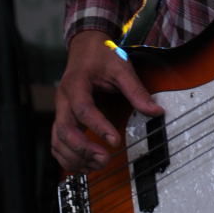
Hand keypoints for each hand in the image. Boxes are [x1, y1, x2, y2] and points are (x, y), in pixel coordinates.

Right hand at [51, 30, 162, 172]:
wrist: (85, 47)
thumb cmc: (101, 56)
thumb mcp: (122, 68)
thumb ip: (136, 91)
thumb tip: (155, 111)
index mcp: (76, 84)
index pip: (83, 110)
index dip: (98, 127)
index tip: (115, 141)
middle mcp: (63, 99)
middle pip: (65, 130)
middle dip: (83, 149)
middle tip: (105, 159)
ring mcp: (60, 110)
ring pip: (58, 140)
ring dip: (75, 157)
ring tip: (97, 165)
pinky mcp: (62, 118)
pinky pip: (57, 142)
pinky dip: (68, 157)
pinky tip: (84, 164)